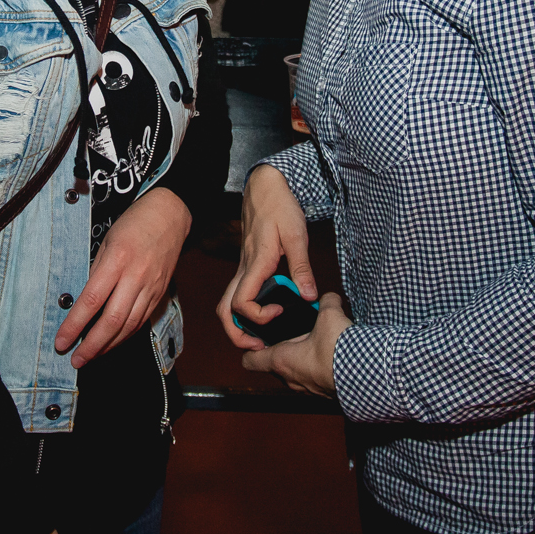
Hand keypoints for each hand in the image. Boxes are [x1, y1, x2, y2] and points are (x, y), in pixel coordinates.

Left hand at [54, 187, 188, 368]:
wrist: (171, 215)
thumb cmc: (135, 223)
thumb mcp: (108, 239)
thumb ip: (97, 271)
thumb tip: (84, 301)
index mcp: (118, 259)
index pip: (92, 300)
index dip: (75, 324)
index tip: (61, 341)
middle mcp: (136, 276)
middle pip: (112, 320)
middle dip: (92, 345)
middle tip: (75, 360)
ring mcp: (151, 287)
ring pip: (129, 326)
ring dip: (108, 346)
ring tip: (91, 356)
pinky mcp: (160, 293)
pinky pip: (141, 320)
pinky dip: (125, 335)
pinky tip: (112, 342)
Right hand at [217, 164, 315, 351]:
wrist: (265, 188)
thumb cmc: (279, 207)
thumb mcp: (296, 235)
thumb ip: (301, 267)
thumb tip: (309, 297)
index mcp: (256, 265)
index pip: (241, 303)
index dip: (258, 316)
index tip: (281, 310)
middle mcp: (244, 270)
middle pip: (225, 310)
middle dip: (237, 333)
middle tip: (259, 345)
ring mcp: (242, 269)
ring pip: (228, 304)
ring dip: (238, 324)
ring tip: (260, 336)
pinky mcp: (247, 266)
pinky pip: (238, 294)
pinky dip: (245, 311)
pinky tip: (267, 312)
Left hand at [241, 292, 350, 397]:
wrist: (366, 376)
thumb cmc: (338, 350)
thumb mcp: (329, 316)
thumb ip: (326, 303)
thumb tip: (329, 298)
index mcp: (281, 360)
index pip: (249, 360)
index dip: (250, 348)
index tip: (259, 336)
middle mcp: (290, 379)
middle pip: (274, 365)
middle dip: (282, 349)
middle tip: (296, 333)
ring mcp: (307, 390)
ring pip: (295, 373)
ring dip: (301, 360)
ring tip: (317, 343)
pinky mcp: (324, 395)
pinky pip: (314, 381)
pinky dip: (318, 369)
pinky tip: (334, 356)